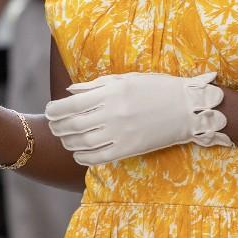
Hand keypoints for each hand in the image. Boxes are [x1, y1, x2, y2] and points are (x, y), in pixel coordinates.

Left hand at [44, 71, 230, 166]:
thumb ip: (96, 86)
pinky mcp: (129, 149)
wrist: (187, 108)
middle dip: (57, 127)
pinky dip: (83, 157)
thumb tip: (70, 91)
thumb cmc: (156, 88)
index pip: (70, 104)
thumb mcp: (126, 79)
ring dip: (68, 142)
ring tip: (65, 139)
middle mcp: (112, 113)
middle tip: (54, 126)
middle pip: (72, 125)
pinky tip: (79, 153)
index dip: (55, 110)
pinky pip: (98, 158)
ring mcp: (121, 132)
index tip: (50, 111)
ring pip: (82, 143)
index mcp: (111, 92)